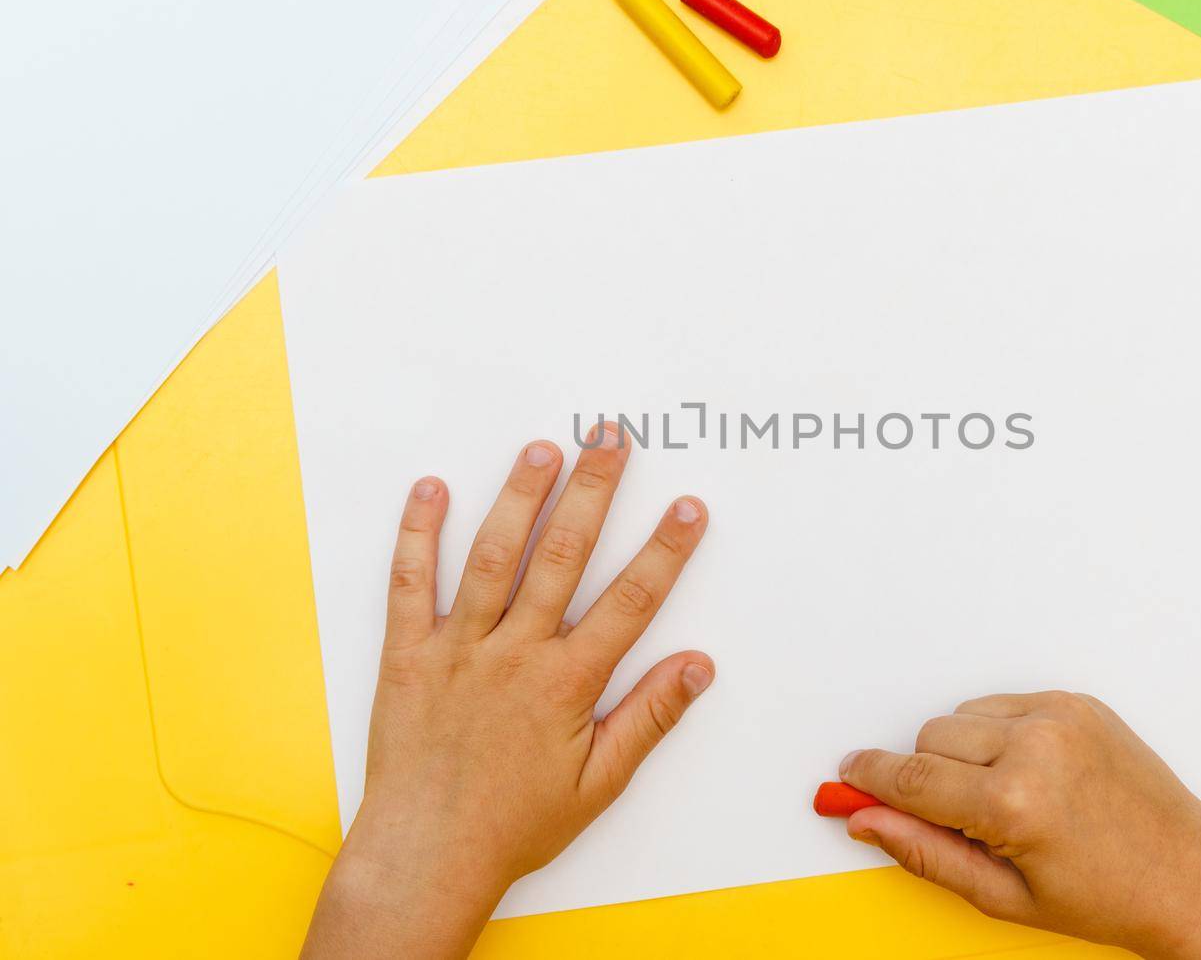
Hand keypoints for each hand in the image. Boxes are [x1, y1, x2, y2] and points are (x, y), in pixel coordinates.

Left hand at [303, 426, 712, 958]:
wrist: (425, 856)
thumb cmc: (512, 825)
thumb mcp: (599, 784)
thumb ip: (648, 718)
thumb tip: (697, 667)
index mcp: (566, 683)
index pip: (630, 601)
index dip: (664, 550)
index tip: (686, 508)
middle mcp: (515, 654)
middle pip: (563, 557)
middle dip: (593, 492)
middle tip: (611, 440)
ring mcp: (458, 649)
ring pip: (493, 557)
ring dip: (520, 498)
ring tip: (542, 449)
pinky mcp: (407, 655)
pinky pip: (410, 584)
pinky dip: (418, 534)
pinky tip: (431, 489)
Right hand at [839, 692, 1200, 959]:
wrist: (1191, 876)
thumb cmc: (1109, 896)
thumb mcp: (1003, 896)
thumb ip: (924, 852)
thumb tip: (869, 821)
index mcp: (1014, 803)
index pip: (911, 778)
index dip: (870, 778)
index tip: (848, 777)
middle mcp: (1037, 748)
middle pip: (929, 739)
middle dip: (927, 776)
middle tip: (959, 818)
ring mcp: (1061, 718)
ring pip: (962, 717)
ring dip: (963, 752)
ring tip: (1004, 798)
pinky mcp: (1077, 703)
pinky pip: (1003, 704)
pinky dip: (1000, 734)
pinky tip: (1030, 773)